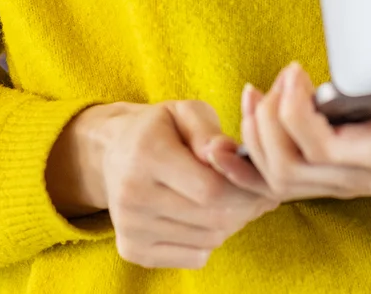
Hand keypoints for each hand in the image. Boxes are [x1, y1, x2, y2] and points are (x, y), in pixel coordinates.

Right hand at [46, 100, 275, 268]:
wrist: (111, 153)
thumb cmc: (158, 129)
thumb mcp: (184, 112)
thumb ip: (208, 131)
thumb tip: (230, 153)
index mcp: (146, 154)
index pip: (211, 189)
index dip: (245, 189)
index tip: (259, 180)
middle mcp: (133, 196)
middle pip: (213, 218)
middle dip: (245, 207)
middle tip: (257, 193)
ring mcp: (130, 228)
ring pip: (209, 240)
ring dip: (231, 223)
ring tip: (231, 200)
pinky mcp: (132, 250)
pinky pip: (195, 257)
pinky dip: (210, 240)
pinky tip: (206, 216)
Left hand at [241, 62, 370, 215]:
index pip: (322, 148)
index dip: (295, 110)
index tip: (297, 70)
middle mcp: (358, 175)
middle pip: (287, 166)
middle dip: (268, 119)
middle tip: (284, 76)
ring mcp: (343, 181)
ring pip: (277, 177)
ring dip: (255, 134)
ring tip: (258, 91)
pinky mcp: (335, 177)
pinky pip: (280, 183)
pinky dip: (251, 160)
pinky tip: (245, 125)